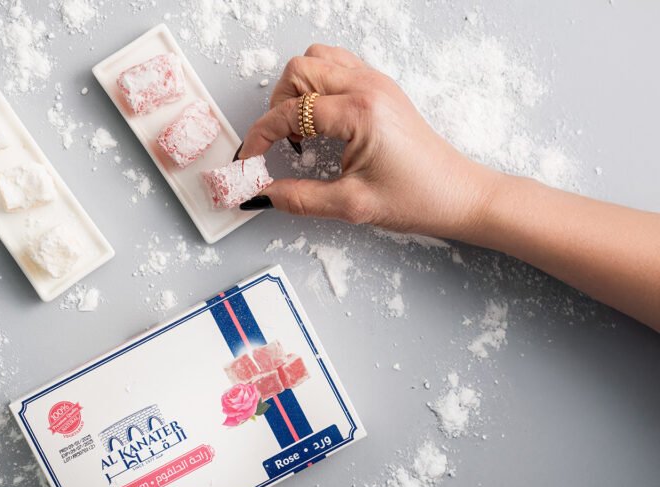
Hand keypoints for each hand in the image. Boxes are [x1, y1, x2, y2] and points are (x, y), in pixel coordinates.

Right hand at [239, 44, 499, 239]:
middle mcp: (367, 87)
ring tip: (298, 127)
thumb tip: (260, 194)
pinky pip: (336, 65)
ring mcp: (376, 82)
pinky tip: (318, 118)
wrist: (459, 195)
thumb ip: (297, 198)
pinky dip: (317, 85)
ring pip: (316, 59)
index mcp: (360, 113)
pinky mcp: (380, 87)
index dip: (260, 136)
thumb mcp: (350, 206)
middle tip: (278, 143)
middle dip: (277, 106)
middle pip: (298, 71)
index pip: (291, 112)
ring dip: (296, 89)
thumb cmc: (417, 198)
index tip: (249, 160)